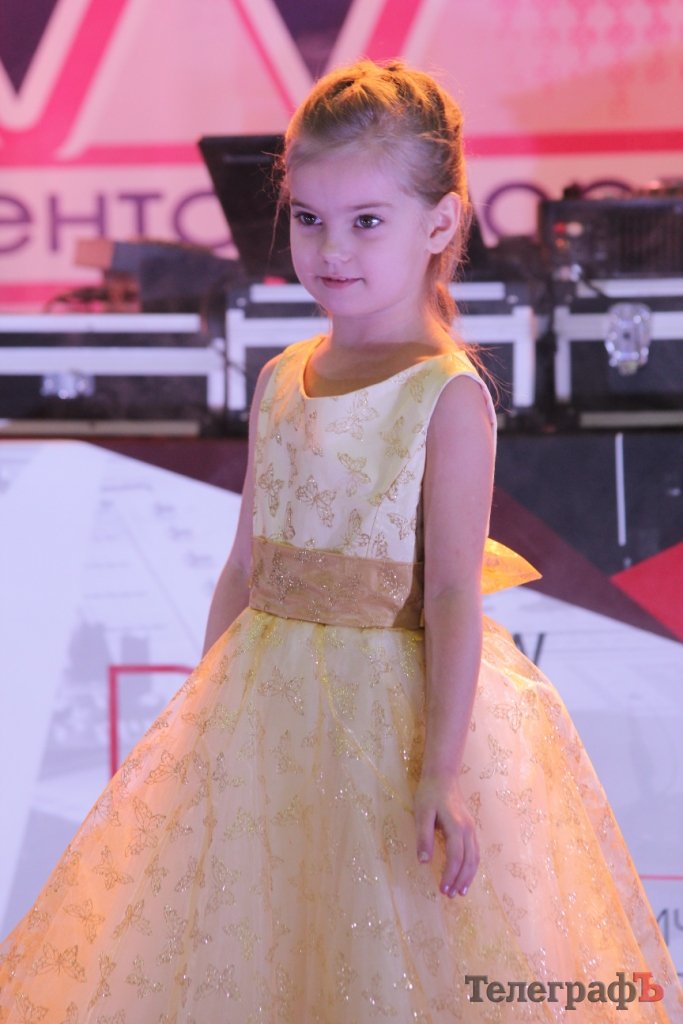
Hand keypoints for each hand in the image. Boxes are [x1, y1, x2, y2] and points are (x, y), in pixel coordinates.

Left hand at [414, 774, 478, 897]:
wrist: (443, 776)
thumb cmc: (429, 794)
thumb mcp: (422, 813)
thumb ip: (423, 836)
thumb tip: (424, 861)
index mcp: (456, 826)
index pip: (456, 857)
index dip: (450, 875)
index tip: (442, 889)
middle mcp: (468, 829)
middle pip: (469, 860)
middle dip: (461, 880)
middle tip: (450, 895)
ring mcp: (471, 828)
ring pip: (475, 857)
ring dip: (469, 876)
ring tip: (460, 891)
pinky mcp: (470, 828)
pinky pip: (475, 851)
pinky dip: (472, 866)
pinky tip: (465, 874)